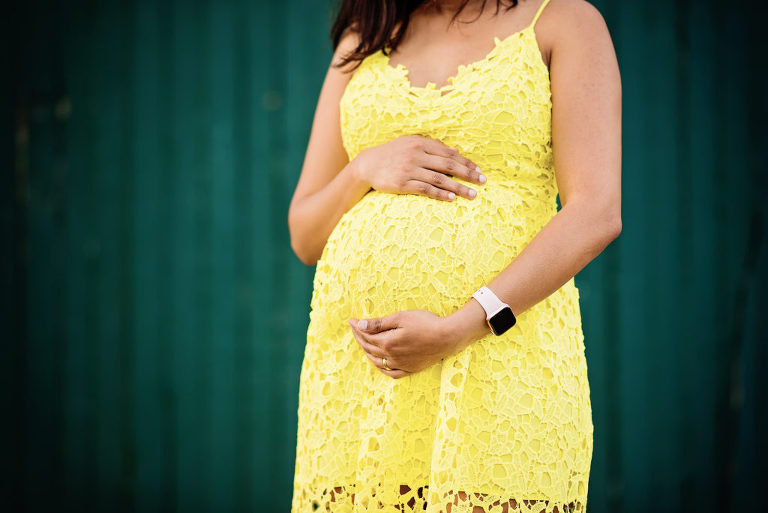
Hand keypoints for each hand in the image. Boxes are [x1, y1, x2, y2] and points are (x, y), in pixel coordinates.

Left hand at [348, 309, 465, 378]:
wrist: (448, 337)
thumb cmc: (426, 323)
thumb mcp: (401, 317)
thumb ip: (379, 323)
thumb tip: (360, 325)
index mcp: (387, 343)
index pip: (366, 336)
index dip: (357, 328)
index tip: (351, 320)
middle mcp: (392, 357)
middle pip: (369, 348)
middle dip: (359, 338)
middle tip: (355, 328)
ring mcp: (401, 365)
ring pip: (377, 362)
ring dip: (367, 352)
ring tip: (363, 343)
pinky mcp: (411, 369)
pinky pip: (391, 373)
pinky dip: (382, 369)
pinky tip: (380, 363)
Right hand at [351, 135, 486, 201]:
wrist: (368, 165)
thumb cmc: (393, 154)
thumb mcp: (412, 144)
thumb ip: (434, 147)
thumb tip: (457, 150)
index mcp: (421, 142)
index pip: (450, 154)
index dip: (466, 163)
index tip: (479, 172)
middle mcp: (416, 154)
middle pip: (449, 165)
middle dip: (468, 175)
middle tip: (483, 182)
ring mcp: (409, 169)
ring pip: (440, 179)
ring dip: (458, 188)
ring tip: (472, 195)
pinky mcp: (402, 183)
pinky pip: (425, 189)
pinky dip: (440, 194)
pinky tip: (451, 199)